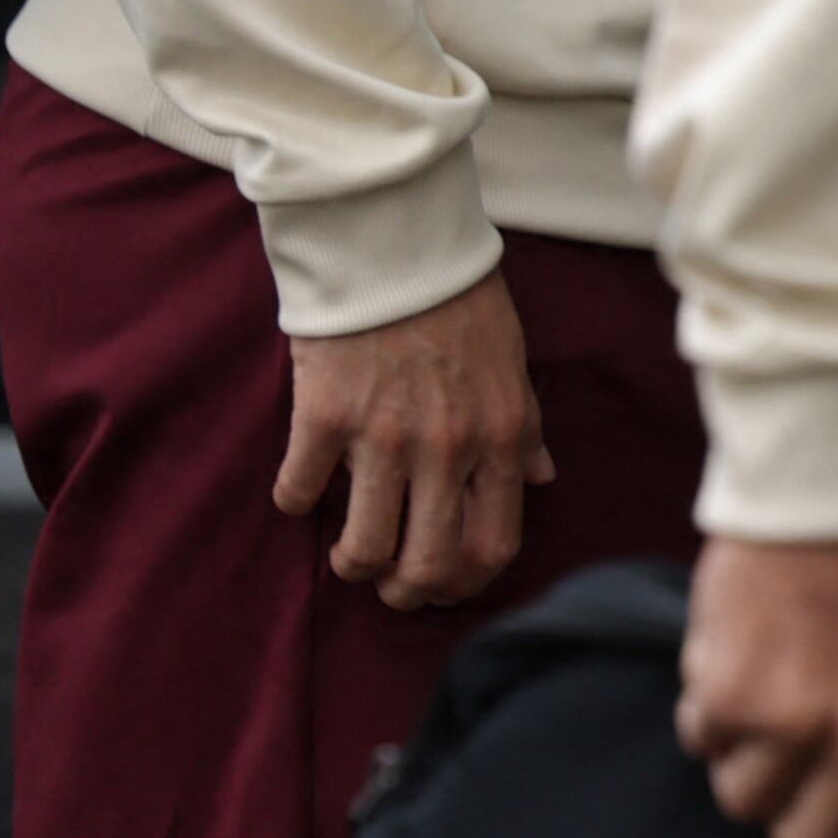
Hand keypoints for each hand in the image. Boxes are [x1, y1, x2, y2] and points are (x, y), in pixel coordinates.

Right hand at [272, 266, 553, 609]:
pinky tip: (304, 484)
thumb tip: (541, 478)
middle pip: (426, 565)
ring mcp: (384, 436)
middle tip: (388, 581)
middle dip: (404, 591)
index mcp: (500, 434)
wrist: (396, 245)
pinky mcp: (325, 418)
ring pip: (364, 548)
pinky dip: (297, 498)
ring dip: (352, 563)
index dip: (465, 583)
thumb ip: (523, 428)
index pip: (493, 544)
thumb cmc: (459, 302)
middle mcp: (447, 445)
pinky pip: (300, 492)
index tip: (442, 584)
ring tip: (349, 551)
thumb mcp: (511, 363)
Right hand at [676, 533, 837, 837]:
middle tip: (803, 736)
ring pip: (743, 804)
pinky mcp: (734, 699)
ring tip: (777, 674)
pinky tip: (743, 649)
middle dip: (795, 806)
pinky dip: (709, 704)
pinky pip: (700, 744)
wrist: (829, 487)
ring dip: (747, 750)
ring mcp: (803, 726)